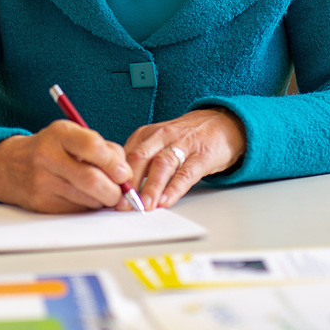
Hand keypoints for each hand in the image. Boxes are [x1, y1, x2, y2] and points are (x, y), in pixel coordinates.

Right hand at [0, 120, 132, 212]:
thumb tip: (126, 175)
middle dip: (114, 191)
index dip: (114, 163)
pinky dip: (88, 207)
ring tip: (103, 193)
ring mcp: (42, 182)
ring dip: (103, 200)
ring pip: (87, 199)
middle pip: (92, 180)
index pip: (92, 146)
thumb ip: (102, 148)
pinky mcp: (42, 203)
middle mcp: (47, 156)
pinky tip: (85, 198)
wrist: (8, 165)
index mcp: (59, 134)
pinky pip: (77, 210)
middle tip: (121, 192)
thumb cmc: (50, 148)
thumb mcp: (72, 136)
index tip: (124, 173)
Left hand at [124, 108, 245, 209]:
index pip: (124, 155)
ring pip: (162, 165)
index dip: (114, 176)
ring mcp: (182, 144)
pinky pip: (186, 173)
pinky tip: (166, 201)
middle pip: (140, 158)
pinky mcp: (202, 156)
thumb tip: (117, 188)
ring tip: (143, 206)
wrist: (221, 123)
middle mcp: (161, 136)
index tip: (108, 196)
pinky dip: (174, 188)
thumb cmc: (184, 138)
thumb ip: (139, 161)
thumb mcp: (157, 142)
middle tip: (122, 204)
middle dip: (129, 183)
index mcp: (146, 134)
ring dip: (151, 187)